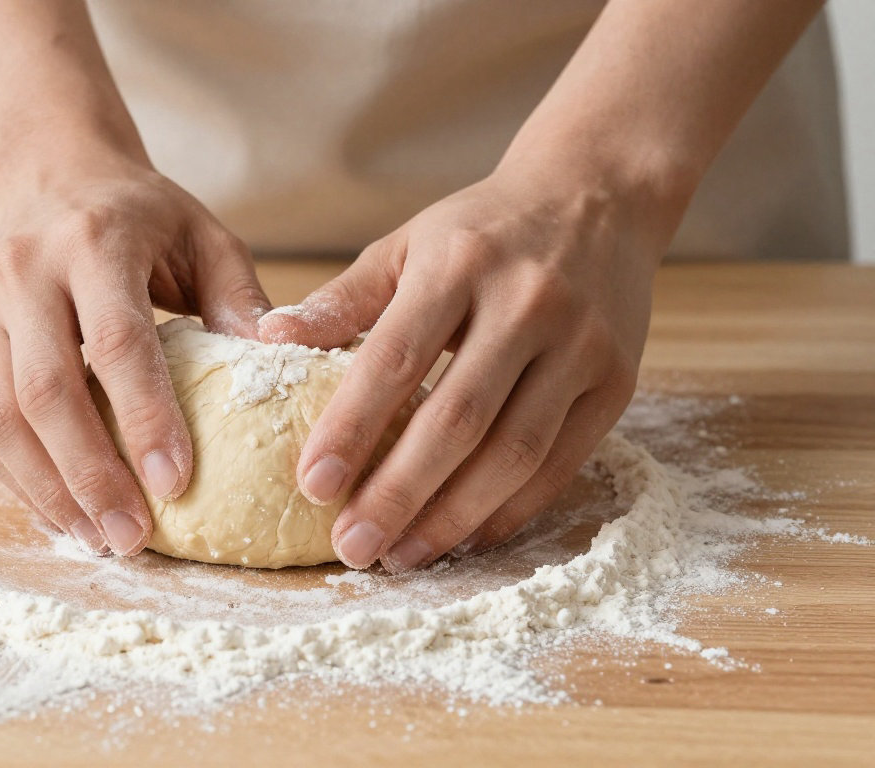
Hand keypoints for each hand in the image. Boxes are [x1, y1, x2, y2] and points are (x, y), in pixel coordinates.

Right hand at [0, 152, 269, 555]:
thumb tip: (273, 360)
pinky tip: (62, 514)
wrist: (44, 176)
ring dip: (48, 490)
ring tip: (99, 539)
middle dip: (89, 474)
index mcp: (92, 243)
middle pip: (45, 391)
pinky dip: (19, 479)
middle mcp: (24, 275)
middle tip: (132, 537)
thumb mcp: (202, 233)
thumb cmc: (138, 215)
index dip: (144, 416)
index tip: (176, 481)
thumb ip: (238, 294)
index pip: (116, 340)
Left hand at [259, 161, 667, 570]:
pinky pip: (561, 463)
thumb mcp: (407, 244)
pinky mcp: (617, 382)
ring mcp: (581, 345)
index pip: (396, 359)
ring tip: (402, 555)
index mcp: (459, 264)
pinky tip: (465, 535)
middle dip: (400, 493)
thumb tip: (268, 340)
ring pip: (515, 452)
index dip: (352, 428)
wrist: (599, 196)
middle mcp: (527, 302)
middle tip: (354, 548)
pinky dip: (510, 509)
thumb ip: (344, 300)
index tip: (312, 486)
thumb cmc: (483, 230)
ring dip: (454, 516)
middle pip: (458, 418)